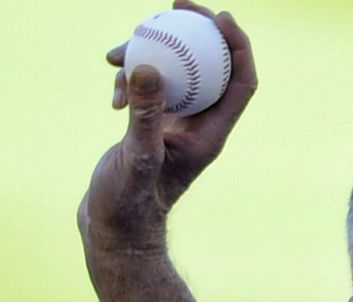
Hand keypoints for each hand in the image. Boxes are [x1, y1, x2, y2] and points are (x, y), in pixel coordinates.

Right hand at [78, 0, 256, 256]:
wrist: (115, 226)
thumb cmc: (130, 202)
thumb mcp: (136, 156)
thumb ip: (143, 114)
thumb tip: (146, 66)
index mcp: (212, 134)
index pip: (241, 82)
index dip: (238, 46)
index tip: (219, 16)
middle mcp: (200, 126)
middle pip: (212, 68)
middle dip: (196, 32)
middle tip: (174, 3)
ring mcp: (177, 124)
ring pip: (175, 73)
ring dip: (148, 53)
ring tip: (113, 53)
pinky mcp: (152, 124)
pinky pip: (150, 86)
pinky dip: (130, 79)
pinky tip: (109, 88)